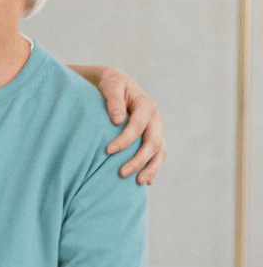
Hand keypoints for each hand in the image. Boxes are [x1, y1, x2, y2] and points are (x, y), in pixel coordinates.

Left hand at [72, 64, 165, 184]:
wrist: (118, 84)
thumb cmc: (112, 85)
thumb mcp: (111, 86)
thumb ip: (113, 101)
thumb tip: (117, 120)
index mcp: (146, 105)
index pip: (138, 126)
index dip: (125, 140)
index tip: (108, 150)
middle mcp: (156, 118)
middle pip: (152, 143)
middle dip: (138, 160)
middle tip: (121, 173)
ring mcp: (157, 129)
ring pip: (159, 152)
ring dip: (150, 168)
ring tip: (137, 182)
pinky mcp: (155, 137)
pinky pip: (158, 155)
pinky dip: (154, 168)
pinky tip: (147, 181)